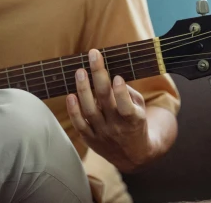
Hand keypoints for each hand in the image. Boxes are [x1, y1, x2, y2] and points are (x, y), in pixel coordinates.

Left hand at [66, 49, 152, 172]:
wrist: (133, 155)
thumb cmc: (136, 122)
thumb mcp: (140, 107)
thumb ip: (127, 93)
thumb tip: (111, 76)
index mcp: (133, 119)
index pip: (126, 107)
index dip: (121, 93)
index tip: (117, 77)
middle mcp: (117, 127)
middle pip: (105, 100)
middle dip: (99, 75)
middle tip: (94, 55)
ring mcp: (102, 134)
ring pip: (89, 111)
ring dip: (83, 89)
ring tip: (80, 71)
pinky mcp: (90, 139)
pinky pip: (79, 124)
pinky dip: (73, 110)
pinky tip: (70, 95)